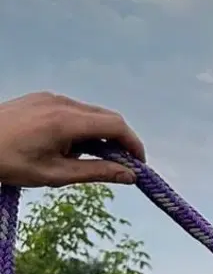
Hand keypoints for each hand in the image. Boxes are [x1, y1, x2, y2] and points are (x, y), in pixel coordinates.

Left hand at [0, 92, 145, 187]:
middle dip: (119, 141)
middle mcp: (62, 103)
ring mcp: (50, 97)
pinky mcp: (41, 98)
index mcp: (66, 121)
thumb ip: (96, 172)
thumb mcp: (55, 174)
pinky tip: (71, 146)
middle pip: (107, 117)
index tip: (138, 166)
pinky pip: (74, 110)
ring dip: (101, 135)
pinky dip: (84, 127)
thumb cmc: (9, 163)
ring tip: (90, 159)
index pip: (116, 126)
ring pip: (91, 113)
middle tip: (120, 166)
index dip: (133, 145)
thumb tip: (130, 176)